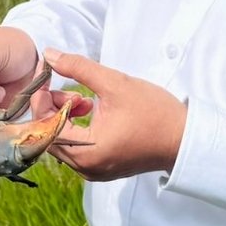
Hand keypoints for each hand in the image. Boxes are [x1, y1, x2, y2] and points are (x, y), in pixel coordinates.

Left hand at [38, 49, 185, 181]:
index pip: (44, 126)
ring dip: (64, 117)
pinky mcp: (101, 168)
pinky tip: (90, 110)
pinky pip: (75, 148)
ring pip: (61, 142)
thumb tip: (49, 55)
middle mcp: (85, 167)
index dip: (40, 99)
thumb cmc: (154, 112)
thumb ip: (78, 68)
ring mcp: (93, 171)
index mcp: (86, 151)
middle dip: (53, 108)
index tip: (45, 77)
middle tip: (69, 89)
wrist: (185, 138)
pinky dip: (75, 128)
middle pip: (48, 137)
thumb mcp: (115, 83)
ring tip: (84, 98)